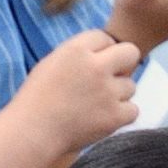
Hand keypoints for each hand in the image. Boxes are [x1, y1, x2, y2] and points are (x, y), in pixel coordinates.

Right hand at [12, 30, 141, 153]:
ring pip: (131, 85)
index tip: (95, 63)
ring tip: (97, 103)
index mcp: (75, 50)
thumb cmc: (39, 98)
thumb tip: (106, 54)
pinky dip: (122, 115)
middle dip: (124, 62)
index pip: (105, 37)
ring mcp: (107, 92)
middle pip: (130, 52)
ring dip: (119, 94)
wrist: (34, 130)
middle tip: (112, 77)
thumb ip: (80, 55)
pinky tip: (104, 116)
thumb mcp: (53, 63)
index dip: (102, 50)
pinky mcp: (115, 116)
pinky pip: (133, 110)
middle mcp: (95, 67)